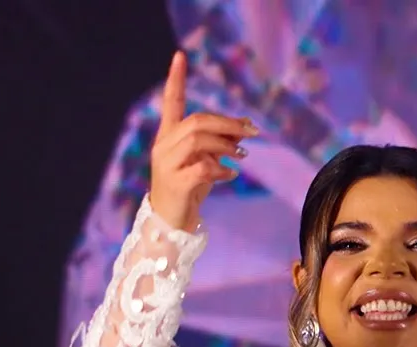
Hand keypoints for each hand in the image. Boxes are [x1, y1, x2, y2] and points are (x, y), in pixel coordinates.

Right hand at [148, 51, 255, 230]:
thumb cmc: (189, 187)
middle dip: (227, 123)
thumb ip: (219, 144)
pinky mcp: (176, 183)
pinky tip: (230, 176)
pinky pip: (203, 168)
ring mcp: (167, 164)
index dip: (175, 79)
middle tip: (252, 131)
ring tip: (242, 154)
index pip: (171, 102)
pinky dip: (222, 170)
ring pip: (198, 141)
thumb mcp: (205, 161)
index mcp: (168, 136)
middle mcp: (163, 146)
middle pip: (196, 122)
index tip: (180, 56)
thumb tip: (245, 128)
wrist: (171, 220)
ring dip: (226, 145)